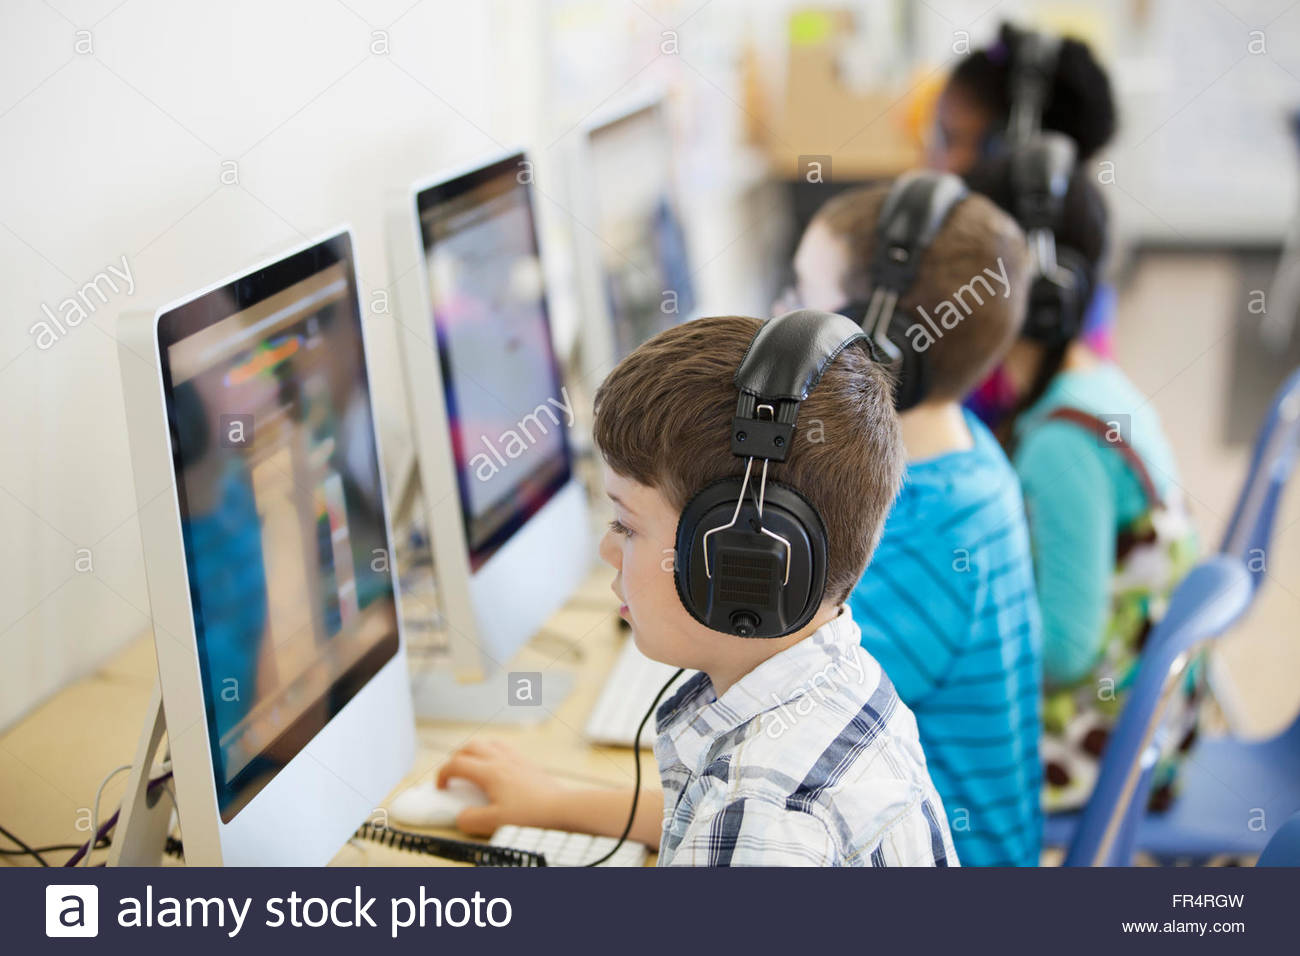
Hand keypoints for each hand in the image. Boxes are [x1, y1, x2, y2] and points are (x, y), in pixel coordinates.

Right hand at [435, 739, 565, 834]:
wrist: (563, 808)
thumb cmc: (532, 815)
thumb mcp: (494, 823)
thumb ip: (471, 820)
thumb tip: (461, 816)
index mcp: (490, 772)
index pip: (457, 764)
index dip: (442, 774)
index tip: (441, 787)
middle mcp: (502, 760)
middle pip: (471, 746)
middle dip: (456, 758)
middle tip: (453, 775)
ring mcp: (517, 759)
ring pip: (489, 743)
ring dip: (475, 752)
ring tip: (473, 767)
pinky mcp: (529, 764)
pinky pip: (505, 749)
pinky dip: (493, 753)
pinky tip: (497, 768)